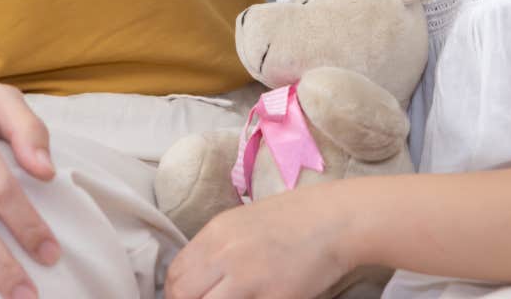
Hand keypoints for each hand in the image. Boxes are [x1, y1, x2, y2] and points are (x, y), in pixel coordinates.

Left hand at [165, 192, 352, 298]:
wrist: (335, 220)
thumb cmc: (293, 218)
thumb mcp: (241, 222)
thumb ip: (216, 247)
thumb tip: (197, 274)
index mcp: (215, 234)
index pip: (176, 273)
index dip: (175, 293)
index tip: (185, 298)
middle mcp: (225, 255)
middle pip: (183, 294)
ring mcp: (248, 279)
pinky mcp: (273, 298)